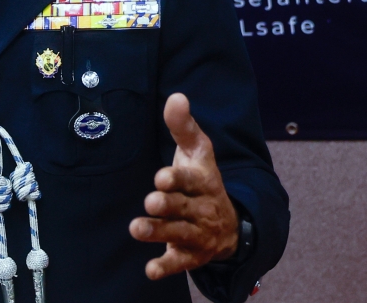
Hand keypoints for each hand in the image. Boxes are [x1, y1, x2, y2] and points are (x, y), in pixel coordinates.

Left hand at [129, 93, 239, 279]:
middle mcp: (202, 208)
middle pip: (183, 208)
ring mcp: (197, 234)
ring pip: (178, 234)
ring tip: (136, 228)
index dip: (177, 179)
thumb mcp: (197, 152)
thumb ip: (182, 126)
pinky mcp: (190, 255)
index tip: (161, 177)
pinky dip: (165, 267)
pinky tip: (150, 270)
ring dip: (158, 232)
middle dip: (167, 206)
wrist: (229, 224)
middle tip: (151, 201)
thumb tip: (176, 95)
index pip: (190, 180)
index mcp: (203, 181)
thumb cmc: (202, 180)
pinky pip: (179, 263)